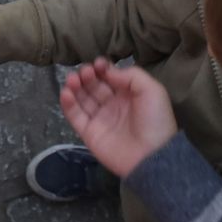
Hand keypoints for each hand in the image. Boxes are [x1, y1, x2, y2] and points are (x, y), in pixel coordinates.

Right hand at [60, 57, 178, 177]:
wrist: (152, 157)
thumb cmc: (155, 121)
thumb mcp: (152, 90)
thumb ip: (130, 75)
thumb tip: (107, 71)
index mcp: (128, 94)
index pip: (109, 76)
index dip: (102, 68)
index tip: (98, 64)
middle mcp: (112, 105)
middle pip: (94, 85)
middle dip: (87, 75)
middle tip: (86, 72)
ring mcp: (100, 119)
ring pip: (82, 98)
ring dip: (75, 85)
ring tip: (72, 79)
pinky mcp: (89, 133)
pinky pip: (75, 116)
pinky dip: (68, 103)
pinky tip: (66, 92)